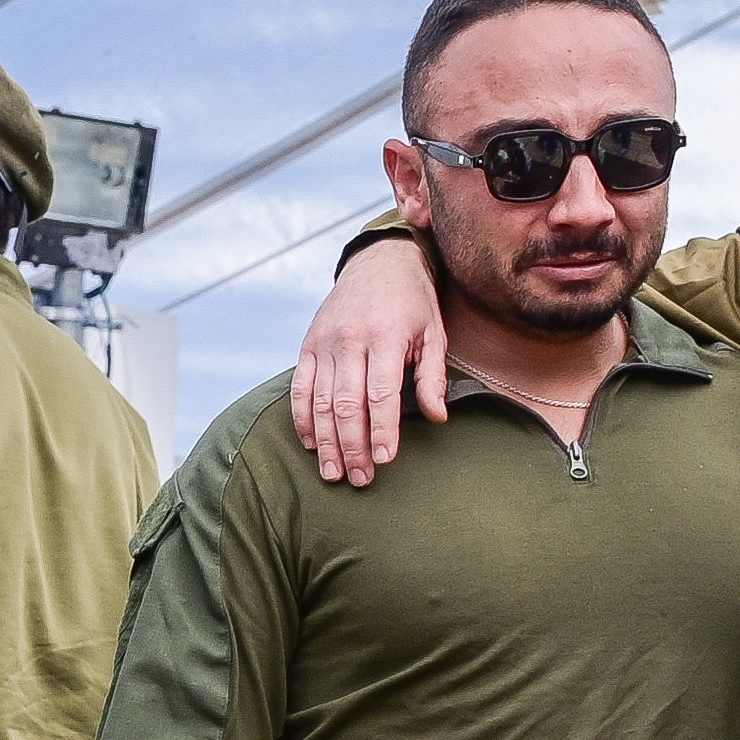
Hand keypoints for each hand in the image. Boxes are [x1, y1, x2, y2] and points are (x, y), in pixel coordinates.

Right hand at [291, 232, 447, 488]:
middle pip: (346, 403)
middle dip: (352, 445)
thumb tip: (438, 418)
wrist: (379, 260)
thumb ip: (432, 377)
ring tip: (333, 473)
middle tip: (360, 478)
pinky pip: (301, 387)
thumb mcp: (434, 333)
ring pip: (320, 401)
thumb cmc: (413, 302)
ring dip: (326, 441)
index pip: (380, 393)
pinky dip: (303, 418)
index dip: (381, 429)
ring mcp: (325, 342)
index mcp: (384, 337)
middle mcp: (350, 340)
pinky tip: (311, 444)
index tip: (384, 459)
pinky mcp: (309, 344)